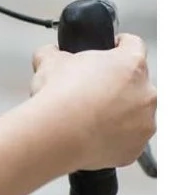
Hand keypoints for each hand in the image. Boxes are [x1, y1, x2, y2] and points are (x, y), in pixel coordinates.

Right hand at [30, 34, 156, 169]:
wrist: (57, 135)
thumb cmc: (59, 98)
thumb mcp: (49, 62)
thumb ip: (54, 54)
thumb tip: (49, 54)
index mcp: (131, 64)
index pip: (133, 45)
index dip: (119, 47)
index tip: (111, 53)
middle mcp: (146, 93)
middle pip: (137, 84)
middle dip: (118, 87)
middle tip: (92, 93)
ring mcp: (144, 123)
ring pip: (136, 116)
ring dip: (120, 115)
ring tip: (91, 120)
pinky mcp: (135, 149)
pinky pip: (128, 142)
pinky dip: (114, 140)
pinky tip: (93, 137)